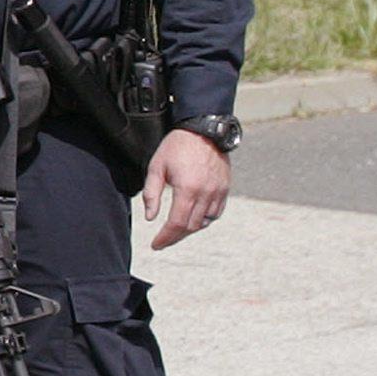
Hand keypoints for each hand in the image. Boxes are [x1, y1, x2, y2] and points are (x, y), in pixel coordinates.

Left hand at [143, 127, 231, 249]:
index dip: (166, 238)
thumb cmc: (176, 147)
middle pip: (191, 226)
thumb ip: (152, 194)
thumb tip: (150, 217)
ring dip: (190, 229)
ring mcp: (218, 191)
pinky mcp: (225, 188)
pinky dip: (204, 220)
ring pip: (205, 221)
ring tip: (175, 231)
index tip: (156, 245)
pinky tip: (193, 219)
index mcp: (188, 189)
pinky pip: (216, 212)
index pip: (177, 224)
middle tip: (163, 240)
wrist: (203, 130)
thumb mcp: (156, 167)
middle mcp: (206, 193)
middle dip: (175, 237)